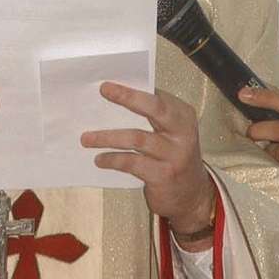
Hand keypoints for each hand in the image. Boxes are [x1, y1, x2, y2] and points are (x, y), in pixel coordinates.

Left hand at [81, 82, 214, 249]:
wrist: (192, 197)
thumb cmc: (173, 157)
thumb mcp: (170, 133)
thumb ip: (152, 116)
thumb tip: (116, 96)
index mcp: (183, 115)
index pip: (157, 95)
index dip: (133, 87)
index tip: (109, 82)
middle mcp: (182, 132)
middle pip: (154, 108)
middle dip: (127, 97)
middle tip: (104, 90)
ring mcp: (174, 155)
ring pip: (136, 138)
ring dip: (107, 137)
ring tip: (86, 138)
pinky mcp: (163, 175)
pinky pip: (132, 163)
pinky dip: (113, 159)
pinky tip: (100, 159)